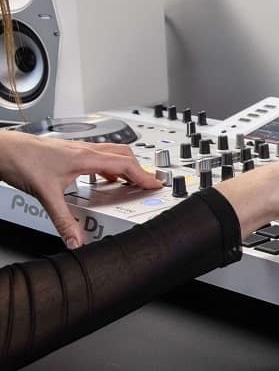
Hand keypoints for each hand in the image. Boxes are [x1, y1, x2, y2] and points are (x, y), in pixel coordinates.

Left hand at [0, 131, 162, 248]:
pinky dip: (108, 166)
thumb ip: (63, 220)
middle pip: (124, 155)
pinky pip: (99, 156)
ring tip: (128, 181)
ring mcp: (78, 148)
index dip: (143, 176)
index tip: (155, 184)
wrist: (4, 149)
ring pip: (112, 153)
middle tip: (146, 183)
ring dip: (125, 166)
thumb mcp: (46, 195)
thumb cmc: (23, 161)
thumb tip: (76, 239)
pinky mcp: (70, 151)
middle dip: (139, 169)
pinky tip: (101, 178)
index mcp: (86, 157)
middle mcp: (85, 150)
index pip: (125, 165)